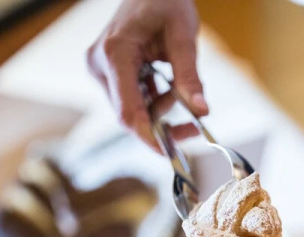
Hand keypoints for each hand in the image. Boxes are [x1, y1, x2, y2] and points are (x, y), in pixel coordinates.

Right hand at [87, 0, 207, 150]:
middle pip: (130, 115)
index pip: (128, 111)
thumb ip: (190, 76)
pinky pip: (133, 100)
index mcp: (115, 55)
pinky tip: (171, 89)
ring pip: (133, 110)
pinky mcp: (110, 73)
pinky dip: (156, 102)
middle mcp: (101, 65)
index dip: (149, 137)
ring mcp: (102, 70)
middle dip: (162, 127)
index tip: (172, 154)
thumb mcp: (183, 36)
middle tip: (194, 129)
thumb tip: (202, 111)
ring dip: (162, 112)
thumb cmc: (165, 2)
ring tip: (185, 94)